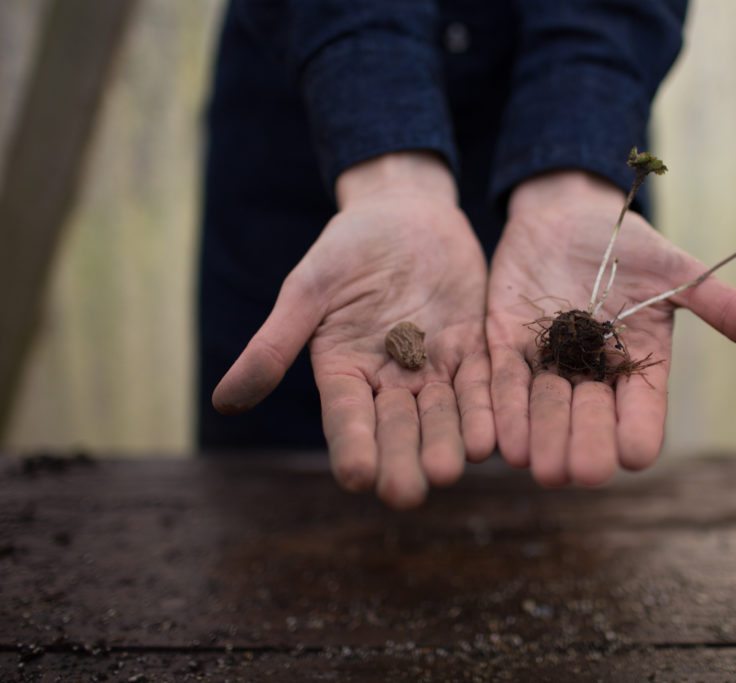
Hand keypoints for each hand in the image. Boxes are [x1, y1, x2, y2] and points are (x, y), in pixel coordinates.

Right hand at [212, 153, 493, 507]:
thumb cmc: (347, 247)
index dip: (351, 446)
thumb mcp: (307, 289)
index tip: (355, 477)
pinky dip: (484, 410)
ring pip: (441, 415)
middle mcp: (388, 381)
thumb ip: (275, 345)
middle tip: (408, 493)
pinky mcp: (471, 351)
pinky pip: (480, 385)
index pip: (346, 419)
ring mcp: (433, 369)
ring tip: (450, 471)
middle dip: (402, 460)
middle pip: (397, 428)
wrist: (405, 212)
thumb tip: (224, 401)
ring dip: (446, 443)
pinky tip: (491, 437)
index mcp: (343, 372)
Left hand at [487, 171, 735, 486]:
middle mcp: (592, 378)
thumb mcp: (677, 272)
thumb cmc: (628, 247)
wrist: (565, 216)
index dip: (638, 434)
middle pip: (590, 425)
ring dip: (543, 440)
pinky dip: (503, 415)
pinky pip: (503, 388)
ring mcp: (547, 368)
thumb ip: (723, 307)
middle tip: (581, 472)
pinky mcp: (505, 352)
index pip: (642, 413)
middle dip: (586, 447)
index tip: (634, 454)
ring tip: (538, 465)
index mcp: (639, 366)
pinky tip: (502, 442)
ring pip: (544, 415)